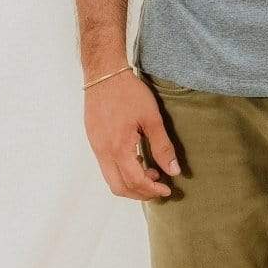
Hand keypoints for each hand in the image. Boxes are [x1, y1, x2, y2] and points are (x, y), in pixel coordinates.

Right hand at [83, 71, 182, 200]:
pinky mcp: (94, 140)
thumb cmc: (129, 92)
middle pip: (119, 187)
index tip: (167, 190)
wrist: (104, 74)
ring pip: (111, 179)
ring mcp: (96, 147)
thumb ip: (162, 146)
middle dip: (140, 193)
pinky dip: (122, 171)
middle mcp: (103, 151)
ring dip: (131, 183)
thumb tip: (173, 171)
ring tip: (150, 172)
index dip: (152, 190)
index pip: (135, 181)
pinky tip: (137, 159)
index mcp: (119, 147)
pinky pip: (106, 166)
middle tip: (158, 188)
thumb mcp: (151, 118)